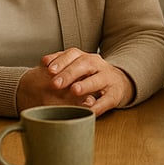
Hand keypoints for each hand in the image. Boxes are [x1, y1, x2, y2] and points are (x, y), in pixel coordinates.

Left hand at [16, 49, 132, 116]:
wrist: (119, 83)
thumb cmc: (92, 76)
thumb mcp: (79, 68)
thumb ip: (63, 65)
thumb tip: (44, 63)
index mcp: (87, 58)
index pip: (73, 54)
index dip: (61, 60)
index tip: (49, 69)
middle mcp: (98, 65)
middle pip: (85, 64)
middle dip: (69, 73)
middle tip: (55, 83)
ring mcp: (108, 79)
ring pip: (98, 79)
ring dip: (86, 84)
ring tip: (74, 90)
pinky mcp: (115, 94)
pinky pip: (107, 99)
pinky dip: (98, 105)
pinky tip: (89, 110)